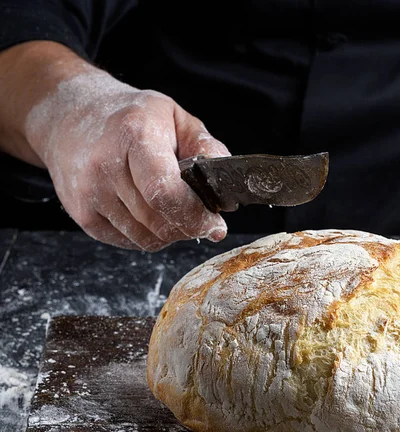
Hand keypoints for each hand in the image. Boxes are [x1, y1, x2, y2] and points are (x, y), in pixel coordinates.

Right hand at [24, 67, 227, 250]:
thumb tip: (225, 190)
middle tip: (200, 219)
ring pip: (145, 239)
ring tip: (172, 210)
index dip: (195, 216)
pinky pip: (128, 242)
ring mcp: (89, 194)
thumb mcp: (174, 117)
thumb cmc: (129, 117)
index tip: (214, 224)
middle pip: (158, 222)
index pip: (165, 192)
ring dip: (169, 233)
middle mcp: (105, 165)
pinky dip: (147, 235)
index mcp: (133, 135)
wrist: (69, 116)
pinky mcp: (82, 215)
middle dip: (188, 227)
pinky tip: (148, 213)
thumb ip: (206, 148)